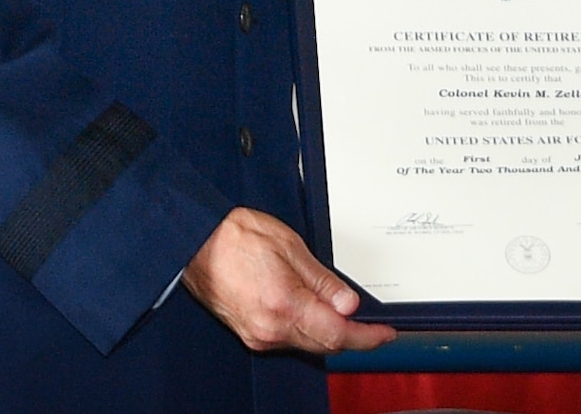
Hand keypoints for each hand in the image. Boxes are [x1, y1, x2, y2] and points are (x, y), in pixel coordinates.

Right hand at [181, 207, 395, 353]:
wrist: (196, 242)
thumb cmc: (237, 236)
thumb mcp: (291, 247)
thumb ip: (323, 280)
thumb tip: (348, 303)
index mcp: (285, 305)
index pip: (338, 334)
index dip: (367, 338)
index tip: (384, 334)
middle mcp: (271, 328)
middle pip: (324, 344)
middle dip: (351, 337)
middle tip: (371, 324)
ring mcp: (258, 334)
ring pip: (307, 343)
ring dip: (328, 332)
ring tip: (341, 311)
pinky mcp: (249, 333)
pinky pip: (288, 339)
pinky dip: (307, 329)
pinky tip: (313, 311)